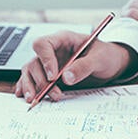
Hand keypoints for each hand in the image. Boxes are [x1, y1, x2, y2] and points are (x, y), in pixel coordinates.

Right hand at [15, 31, 136, 101]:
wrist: (111, 64)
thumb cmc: (106, 55)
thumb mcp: (100, 59)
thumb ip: (84, 66)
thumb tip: (66, 77)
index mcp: (63, 39)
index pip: (43, 44)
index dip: (45, 60)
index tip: (53, 77)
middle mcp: (53, 51)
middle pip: (34, 61)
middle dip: (41, 80)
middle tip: (54, 93)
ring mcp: (49, 63)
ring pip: (30, 71)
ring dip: (31, 86)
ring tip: (35, 99)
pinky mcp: (49, 75)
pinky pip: (32, 79)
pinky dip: (28, 88)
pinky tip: (26, 96)